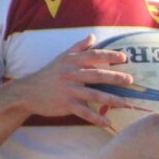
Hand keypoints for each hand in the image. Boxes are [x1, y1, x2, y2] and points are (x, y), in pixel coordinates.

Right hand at [14, 34, 132, 127]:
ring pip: (94, 94)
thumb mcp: (62, 57)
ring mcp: (69, 90)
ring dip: (111, 99)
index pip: (94, 56)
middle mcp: (71, 74)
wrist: (28, 92)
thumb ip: (79, 47)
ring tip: (126, 103)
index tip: (124, 58)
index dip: (109, 56)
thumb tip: (93, 36)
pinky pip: (84, 112)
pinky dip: (97, 118)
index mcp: (72, 61)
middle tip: (130, 80)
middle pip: (97, 75)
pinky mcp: (66, 104)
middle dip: (115, 77)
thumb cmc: (49, 73)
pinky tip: (108, 123)